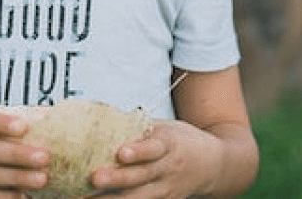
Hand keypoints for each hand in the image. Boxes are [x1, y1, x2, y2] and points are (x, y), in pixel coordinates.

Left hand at [89, 118, 224, 198]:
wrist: (214, 166)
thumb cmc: (180, 141)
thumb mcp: (164, 127)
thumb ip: (136, 124)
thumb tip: (99, 112)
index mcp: (169, 145)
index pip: (154, 148)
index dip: (138, 151)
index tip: (121, 152)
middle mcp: (167, 170)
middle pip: (141, 176)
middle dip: (117, 178)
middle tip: (95, 177)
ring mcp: (165, 190)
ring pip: (137, 198)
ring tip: (86, 198)